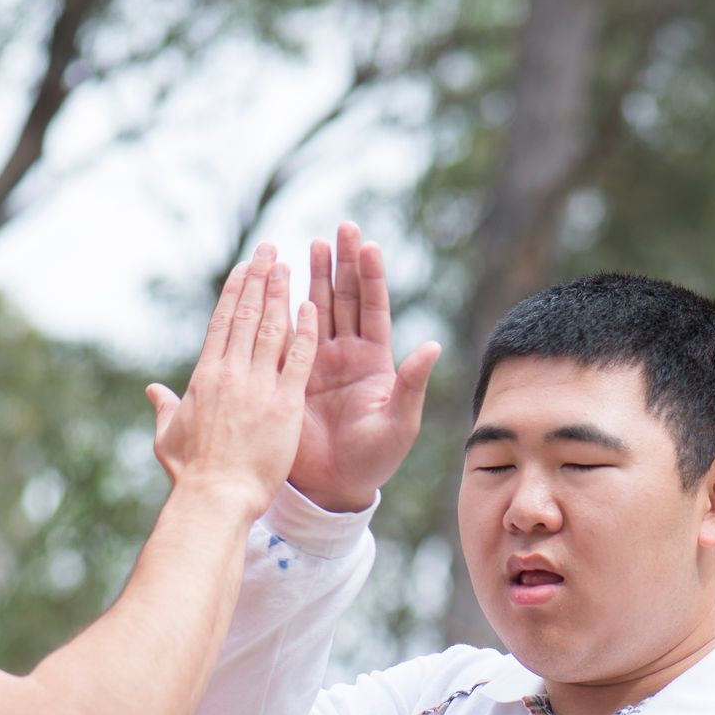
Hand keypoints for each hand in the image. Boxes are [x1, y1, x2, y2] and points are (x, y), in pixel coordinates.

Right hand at [146, 244, 316, 516]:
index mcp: (204, 376)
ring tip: (289, 265)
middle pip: (247, 315)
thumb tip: (153, 390)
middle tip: (270, 251)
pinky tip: (312, 306)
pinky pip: (297, 358)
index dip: (235, 292)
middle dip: (259, 279)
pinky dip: (305, 331)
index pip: (222, 323)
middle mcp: (230, 372)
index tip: (244, 269)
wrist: (216, 498)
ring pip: (271, 327)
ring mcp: (258, 385)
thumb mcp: (168, 436)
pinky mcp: (284, 403)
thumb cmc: (190, 474)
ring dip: (281, 293)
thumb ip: (166, 407)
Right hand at [288, 222, 441, 512]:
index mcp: (376, 362)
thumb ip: (412, 384)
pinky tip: (281, 282)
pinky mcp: (292, 375)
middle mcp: (347, 355)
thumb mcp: (400, 424)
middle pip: (346, 298)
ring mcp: (318, 362)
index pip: (373, 309)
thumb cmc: (375, 460)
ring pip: (318, 309)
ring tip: (314, 242)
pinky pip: (288, 334)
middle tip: (343, 228)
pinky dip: (285, 308)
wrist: (334, 487)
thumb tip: (433, 345)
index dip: (371, 277)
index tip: (369, 245)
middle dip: (344, 263)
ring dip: (317, 276)